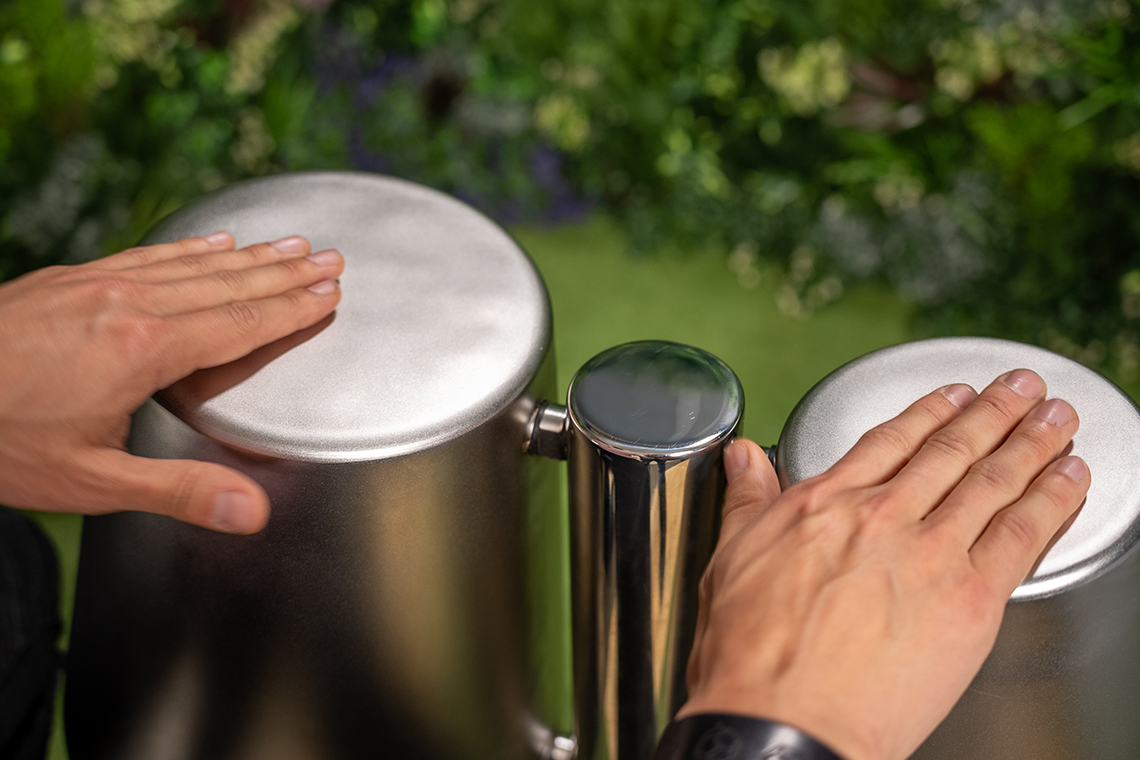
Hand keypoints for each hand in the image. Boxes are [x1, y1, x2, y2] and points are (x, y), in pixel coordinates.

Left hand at [0, 233, 343, 533]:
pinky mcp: (69, 276)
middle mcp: (127, 303)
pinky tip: (210, 242)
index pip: (241, 323)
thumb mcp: (93, 482)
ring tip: (291, 243)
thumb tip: (254, 512)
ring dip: (250, 253)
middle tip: (332, 258)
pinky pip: (150, 253)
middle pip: (228, 282)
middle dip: (286, 271)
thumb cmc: (0, 442)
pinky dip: (191, 247)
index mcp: (144, 349)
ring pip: (194, 262)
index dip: (292, 309)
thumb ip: (180, 490)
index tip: (329, 294)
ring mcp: (96, 282)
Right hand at [680, 371, 1089, 759]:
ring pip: (993, 480)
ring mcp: (930, 552)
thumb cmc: (751, 654)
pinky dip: (1051, 498)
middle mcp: (882, 516)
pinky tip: (1069, 477)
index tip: (954, 394)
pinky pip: (1023, 533)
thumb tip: (743, 456)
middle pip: (951, 450)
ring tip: (1057, 416)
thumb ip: (747, 500)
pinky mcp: (970, 597)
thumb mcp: (731, 558)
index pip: (889, 440)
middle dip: (994, 412)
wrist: (781, 720)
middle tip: (1023, 387)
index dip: (928, 412)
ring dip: (1032, 441)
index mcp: (825, 503)